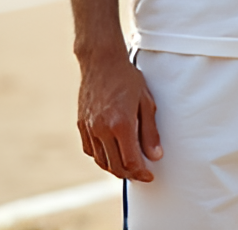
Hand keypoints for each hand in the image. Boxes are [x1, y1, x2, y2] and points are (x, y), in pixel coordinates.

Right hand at [77, 52, 161, 180]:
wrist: (102, 62)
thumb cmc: (127, 78)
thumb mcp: (146, 102)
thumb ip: (150, 131)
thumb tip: (155, 155)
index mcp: (121, 123)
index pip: (131, 161)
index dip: (141, 172)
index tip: (150, 175)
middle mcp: (102, 129)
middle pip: (115, 165)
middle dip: (130, 174)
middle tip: (141, 173)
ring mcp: (90, 128)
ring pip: (101, 161)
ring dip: (115, 168)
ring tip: (128, 166)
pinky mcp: (81, 126)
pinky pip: (90, 151)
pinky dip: (102, 157)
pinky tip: (111, 154)